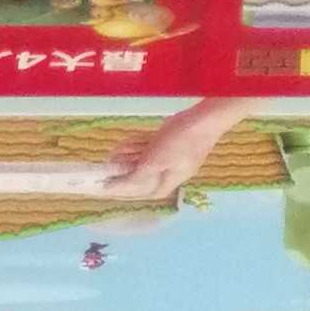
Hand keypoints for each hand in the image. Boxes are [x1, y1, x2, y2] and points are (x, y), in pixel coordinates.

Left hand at [100, 101, 248, 201]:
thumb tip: (119, 189)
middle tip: (106, 166)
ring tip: (114, 152)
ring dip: (127, 156)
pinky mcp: (167, 142)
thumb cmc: (181, 143)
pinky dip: (136, 145)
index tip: (105, 186)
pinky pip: (147, 148)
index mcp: (167, 182)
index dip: (123, 191)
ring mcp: (168, 156)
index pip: (141, 192)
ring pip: (141, 160)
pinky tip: (127, 143)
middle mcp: (167, 172)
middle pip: (139, 176)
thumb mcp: (156, 162)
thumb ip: (137, 177)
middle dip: (123, 170)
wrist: (203, 118)